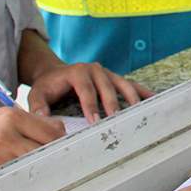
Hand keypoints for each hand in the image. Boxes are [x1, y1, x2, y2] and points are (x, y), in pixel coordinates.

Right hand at [0, 108, 64, 181]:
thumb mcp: (5, 117)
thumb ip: (33, 122)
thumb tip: (61, 131)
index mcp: (11, 117)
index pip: (52, 131)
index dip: (61, 138)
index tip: (64, 143)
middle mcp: (6, 135)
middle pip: (47, 148)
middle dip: (54, 152)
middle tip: (58, 157)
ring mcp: (0, 156)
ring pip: (36, 163)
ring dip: (42, 165)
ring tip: (42, 165)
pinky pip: (21, 175)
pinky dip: (26, 174)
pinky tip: (25, 173)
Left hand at [26, 61, 152, 121]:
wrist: (54, 72)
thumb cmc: (47, 86)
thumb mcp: (37, 94)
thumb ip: (38, 106)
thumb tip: (41, 118)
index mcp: (77, 72)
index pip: (86, 90)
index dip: (91, 106)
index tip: (95, 121)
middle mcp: (94, 69)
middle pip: (107, 87)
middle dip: (113, 104)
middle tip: (118, 121)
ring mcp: (107, 73)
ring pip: (123, 84)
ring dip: (131, 98)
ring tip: (138, 113)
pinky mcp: (114, 78)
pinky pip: (130, 84)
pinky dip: (142, 92)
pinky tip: (153, 100)